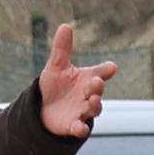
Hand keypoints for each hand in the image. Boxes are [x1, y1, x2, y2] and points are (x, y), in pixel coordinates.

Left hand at [36, 21, 117, 137]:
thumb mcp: (56, 66)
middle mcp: (88, 95)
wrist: (42, 109)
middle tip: (95, 82)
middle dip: (97, 87)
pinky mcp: (73, 125)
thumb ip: (62, 49)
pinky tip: (80, 128)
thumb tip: (65, 25)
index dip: (106, 70)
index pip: (100, 73)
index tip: (110, 68)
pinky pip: (81, 128)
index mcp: (87, 79)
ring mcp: (82, 111)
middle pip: (98, 91)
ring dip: (95, 105)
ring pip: (94, 109)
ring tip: (93, 99)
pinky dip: (81, 128)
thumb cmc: (55, 86)